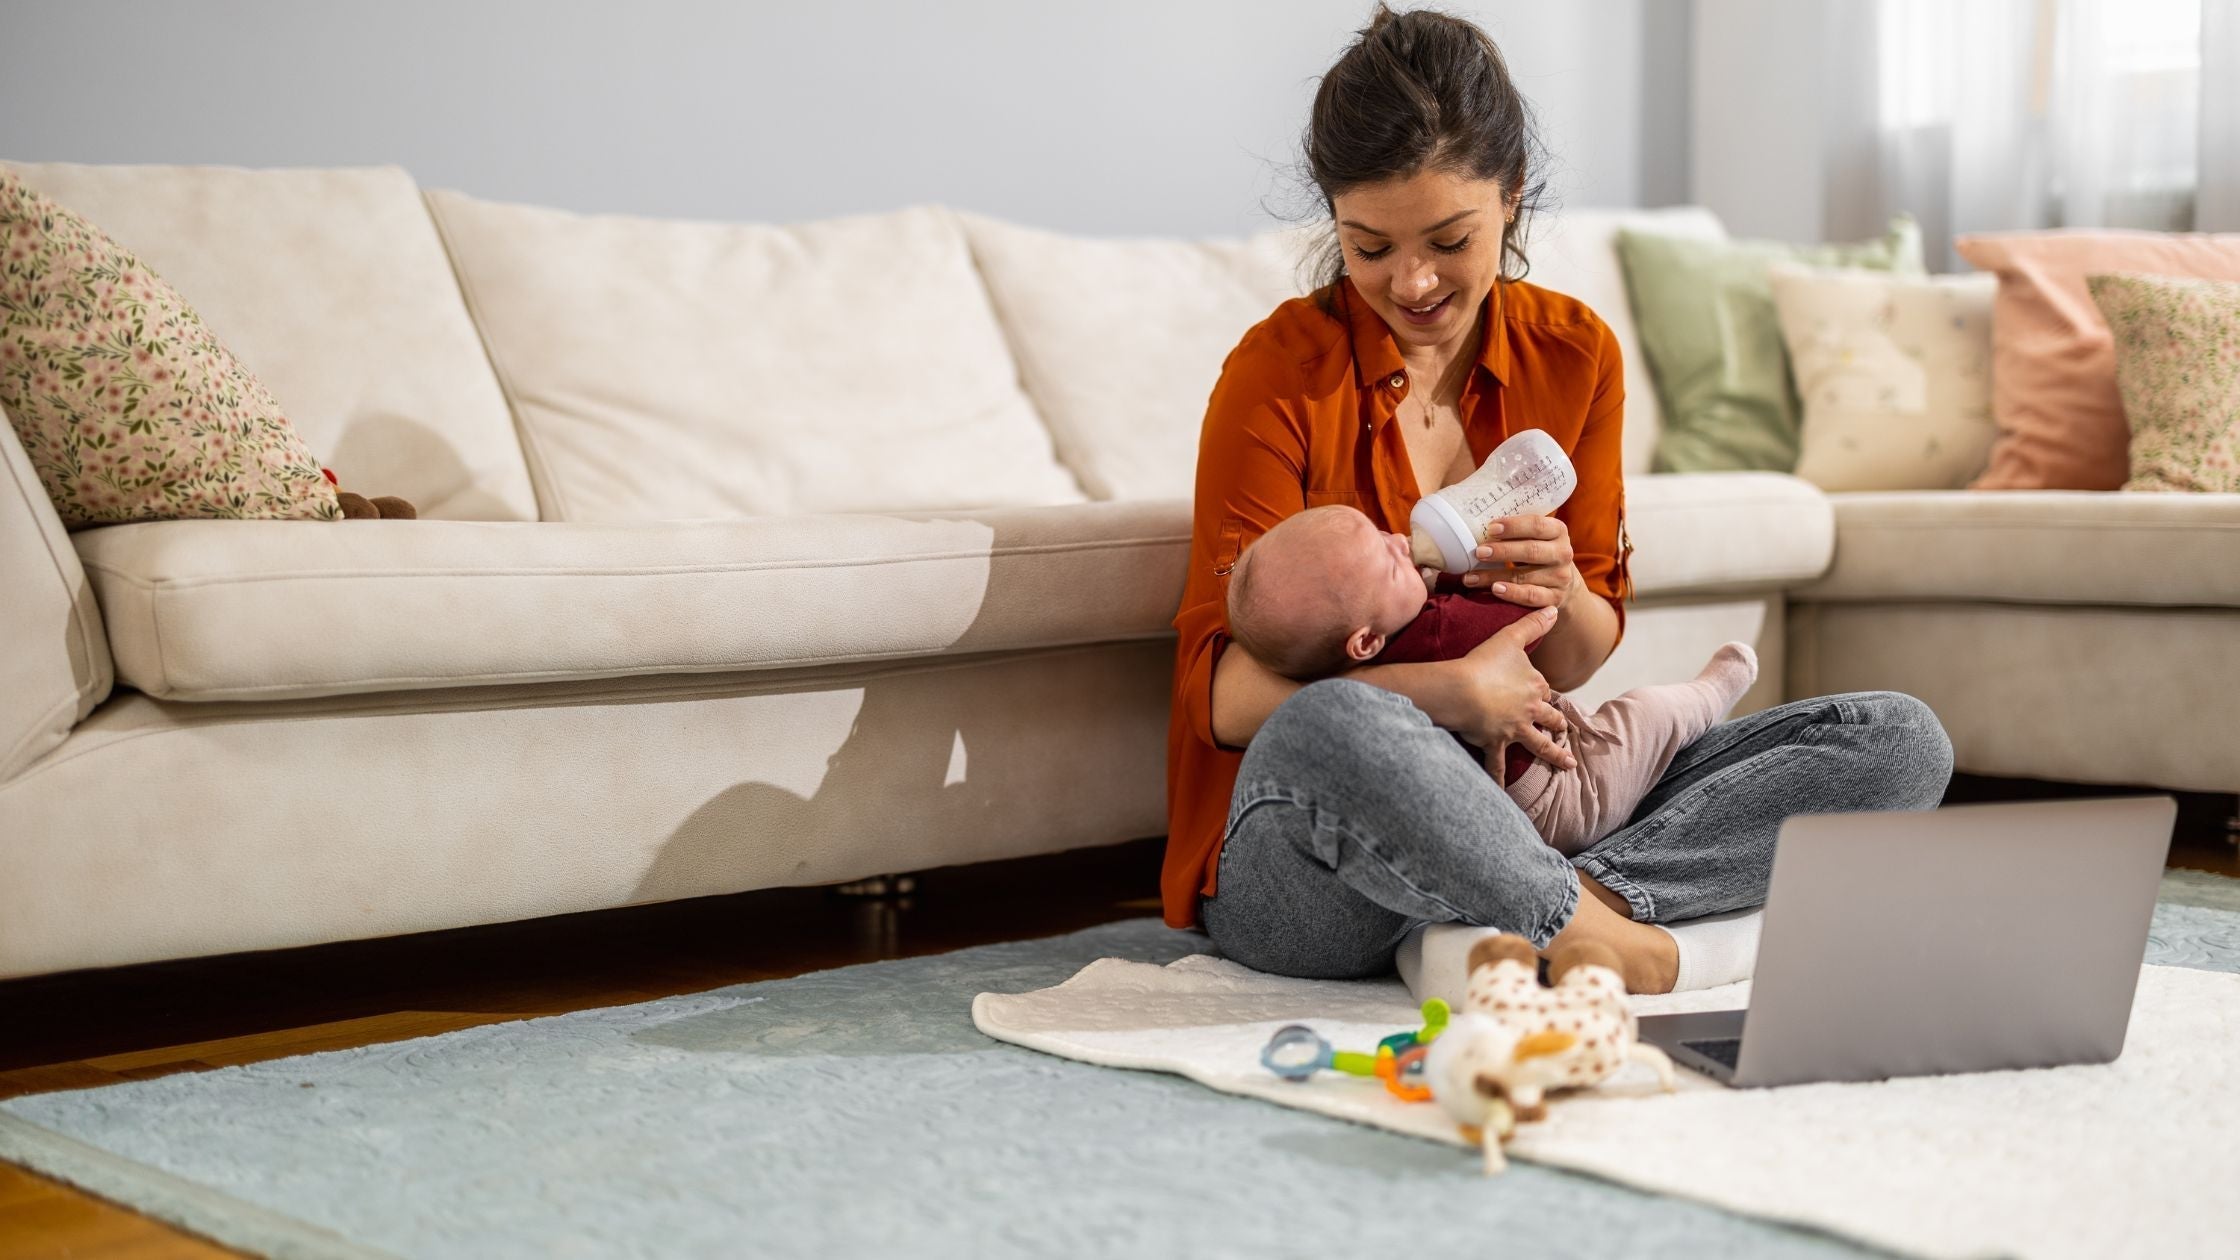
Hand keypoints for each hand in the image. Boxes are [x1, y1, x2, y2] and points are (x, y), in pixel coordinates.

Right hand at [1443, 606, 1575, 770]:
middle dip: (1557, 724)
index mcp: (1534, 686)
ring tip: (1567, 765)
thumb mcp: (1510, 638)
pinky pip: (1499, 765)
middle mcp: (1529, 710)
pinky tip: (1503, 794)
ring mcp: (1514, 730)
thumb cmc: (1484, 662)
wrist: (1463, 689)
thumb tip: (1553, 609)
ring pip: (1538, 745)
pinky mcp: (1496, 743)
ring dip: (1553, 755)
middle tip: (1564, 730)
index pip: (1544, 689)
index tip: (1544, 694)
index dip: (1543, 691)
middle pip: (1549, 718)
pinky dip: (1500, 779)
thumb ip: (1532, 624)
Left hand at [1462, 514, 1579, 610]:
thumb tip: (1478, 522)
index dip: (1513, 526)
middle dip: (1502, 551)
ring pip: (1525, 576)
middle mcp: (1563, 553)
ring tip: (1470, 577)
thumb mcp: (1534, 536)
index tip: (1491, 528)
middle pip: (1531, 551)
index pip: (1537, 525)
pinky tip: (1495, 590)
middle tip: (1478, 552)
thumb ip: (1516, 529)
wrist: (1562, 582)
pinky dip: (1512, 594)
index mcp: (1558, 531)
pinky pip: (1531, 596)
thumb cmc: (1538, 551)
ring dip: (1494, 576)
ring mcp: (1560, 577)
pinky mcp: (1555, 598)